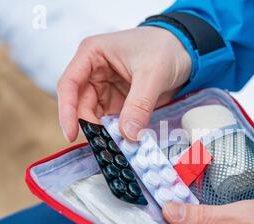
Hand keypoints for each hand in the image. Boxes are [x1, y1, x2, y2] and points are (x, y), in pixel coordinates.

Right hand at [57, 26, 191, 141]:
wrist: (185, 49)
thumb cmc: (165, 48)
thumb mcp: (152, 74)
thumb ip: (139, 105)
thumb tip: (128, 135)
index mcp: (92, 54)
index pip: (69, 84)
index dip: (67, 111)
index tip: (71, 133)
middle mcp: (94, 71)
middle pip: (81, 105)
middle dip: (91, 126)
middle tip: (105, 145)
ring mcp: (106, 88)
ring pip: (96, 116)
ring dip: (104, 132)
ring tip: (117, 145)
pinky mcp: (119, 101)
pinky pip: (112, 120)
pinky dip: (117, 132)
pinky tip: (125, 141)